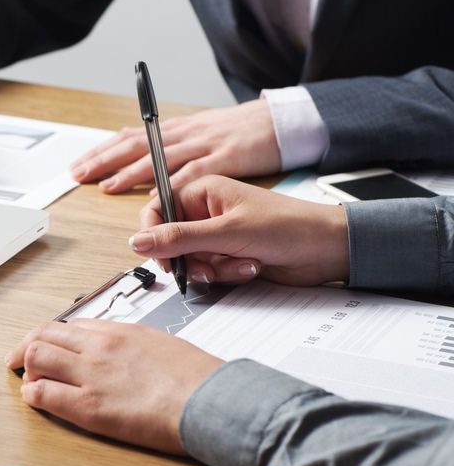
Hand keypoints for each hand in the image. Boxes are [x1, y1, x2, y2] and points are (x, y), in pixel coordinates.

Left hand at [6, 320, 222, 454]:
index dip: (49, 336)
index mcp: (118, 330)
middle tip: (17, 361)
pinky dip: (32, 395)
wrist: (210, 400)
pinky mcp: (88, 407)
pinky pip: (43, 394)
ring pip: (35, 357)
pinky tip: (36, 399)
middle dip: (25, 348)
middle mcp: (98, 346)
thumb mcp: (161, 343)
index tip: (42, 345)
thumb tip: (119, 351)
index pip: (68, 325)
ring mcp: (90, 374)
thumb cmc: (197, 377)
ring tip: (30, 381)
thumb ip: (131, 344)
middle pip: (42, 335)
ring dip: (26, 369)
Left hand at [70, 99, 280, 193]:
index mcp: (175, 131)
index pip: (130, 138)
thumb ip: (170, 151)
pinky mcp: (226, 157)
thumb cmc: (239, 135)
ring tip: (108, 186)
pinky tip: (157, 196)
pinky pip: (195, 172)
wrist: (280, 123)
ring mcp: (204, 145)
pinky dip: (174, 184)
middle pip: (136, 145)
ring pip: (160, 158)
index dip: (102, 152)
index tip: (79, 165)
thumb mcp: (198, 137)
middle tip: (80, 174)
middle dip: (105, 160)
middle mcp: (184, 135)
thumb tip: (140, 164)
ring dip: (131, 173)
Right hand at [133, 175, 349, 285]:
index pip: (156, 210)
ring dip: (213, 269)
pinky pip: (208, 271)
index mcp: (201, 191)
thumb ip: (179, 238)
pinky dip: (226, 275)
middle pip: (170, 241)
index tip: (160, 256)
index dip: (153, 235)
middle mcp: (204, 212)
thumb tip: (138, 241)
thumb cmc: (288, 227)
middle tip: (207, 267)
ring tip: (240, 263)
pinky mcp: (226, 255)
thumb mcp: (227, 232)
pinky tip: (250, 267)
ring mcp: (215, 235)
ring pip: (189, 261)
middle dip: (189, 259)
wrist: (327, 250)